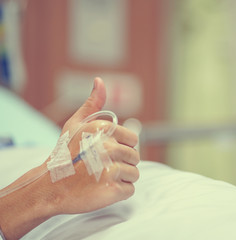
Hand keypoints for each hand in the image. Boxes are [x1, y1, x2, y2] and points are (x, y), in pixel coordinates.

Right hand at [0, 77, 139, 239]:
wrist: (48, 186)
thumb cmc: (65, 154)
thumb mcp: (75, 125)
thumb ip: (92, 103)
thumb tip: (99, 80)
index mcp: (103, 131)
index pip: (133, 140)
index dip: (122, 147)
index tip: (107, 153)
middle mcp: (108, 148)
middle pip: (135, 157)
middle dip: (122, 163)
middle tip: (101, 167)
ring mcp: (111, 170)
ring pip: (134, 174)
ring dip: (121, 178)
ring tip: (101, 178)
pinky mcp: (112, 190)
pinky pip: (130, 190)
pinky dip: (119, 192)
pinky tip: (102, 189)